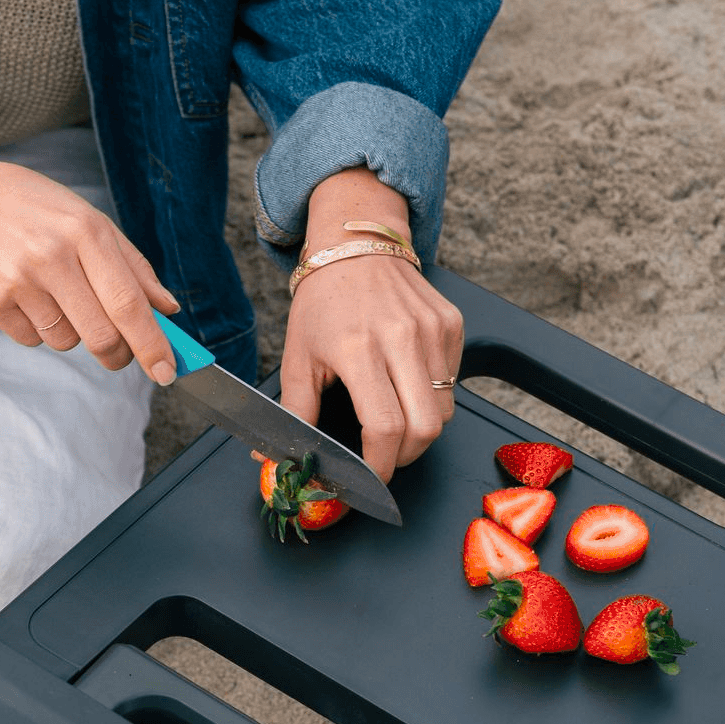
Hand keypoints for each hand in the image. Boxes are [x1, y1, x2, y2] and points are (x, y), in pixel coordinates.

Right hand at [0, 149, 180, 383]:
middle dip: (117, 353)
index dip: (152, 344)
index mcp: (85, 231)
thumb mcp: (87, 218)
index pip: (128, 303)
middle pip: (101, 336)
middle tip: (117, 351)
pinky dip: (37, 328)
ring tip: (53, 294)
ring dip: (72, 332)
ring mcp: (17, 281)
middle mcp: (51, 256)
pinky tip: (24, 294)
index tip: (166, 371)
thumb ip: (132, 265)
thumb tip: (167, 310)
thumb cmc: (29, 205)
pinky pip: (31, 340)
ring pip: (66, 342)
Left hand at [282, 167, 462, 482]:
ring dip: (420, 429)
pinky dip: (432, 396)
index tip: (369, 479)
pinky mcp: (452, 324)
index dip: (380, 466)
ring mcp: (433, 330)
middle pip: (425, 429)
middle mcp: (402, 338)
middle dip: (405, 457)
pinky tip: (406, 382)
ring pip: (444, 410)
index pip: (384, 428)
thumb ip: (294, 412)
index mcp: (358, 349)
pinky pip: (452, 381)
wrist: (356, 244)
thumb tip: (272, 458)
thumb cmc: (322, 302)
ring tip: (393, 421)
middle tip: (384, 458)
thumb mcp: (298, 357)